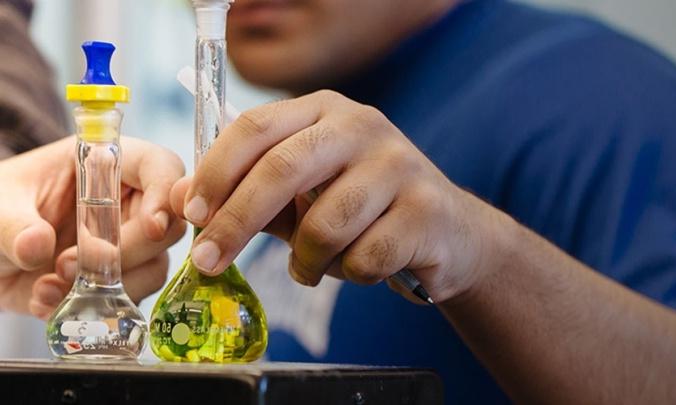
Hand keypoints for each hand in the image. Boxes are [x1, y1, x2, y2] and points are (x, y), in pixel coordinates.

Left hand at [0, 137, 185, 317]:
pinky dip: (91, 305)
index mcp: (106, 164)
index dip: (165, 194)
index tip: (152, 226)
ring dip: (108, 283)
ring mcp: (127, 243)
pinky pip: (129, 296)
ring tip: (52, 283)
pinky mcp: (119, 279)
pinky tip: (48, 298)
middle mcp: (127, 202)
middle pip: (168, 225)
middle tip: (72, 262)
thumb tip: (37, 246)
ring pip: (155, 266)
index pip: (161, 167)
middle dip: (128, 252)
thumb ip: (14, 224)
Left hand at [171, 90, 499, 303]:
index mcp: (324, 110)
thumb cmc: (362, 211)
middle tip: (208, 264)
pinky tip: (361, 266)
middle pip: (283, 169)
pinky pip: (364, 257)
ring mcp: (399, 164)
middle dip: (237, 222)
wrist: (447, 232)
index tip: (192, 214)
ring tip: (313, 267)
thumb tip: (180, 202)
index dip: (216, 171)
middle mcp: (362, 126)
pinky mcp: (426, 209)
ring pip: (324, 225)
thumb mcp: (302, 196)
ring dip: (307, 261)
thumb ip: (247, 195)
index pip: (256, 126)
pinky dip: (350, 275)